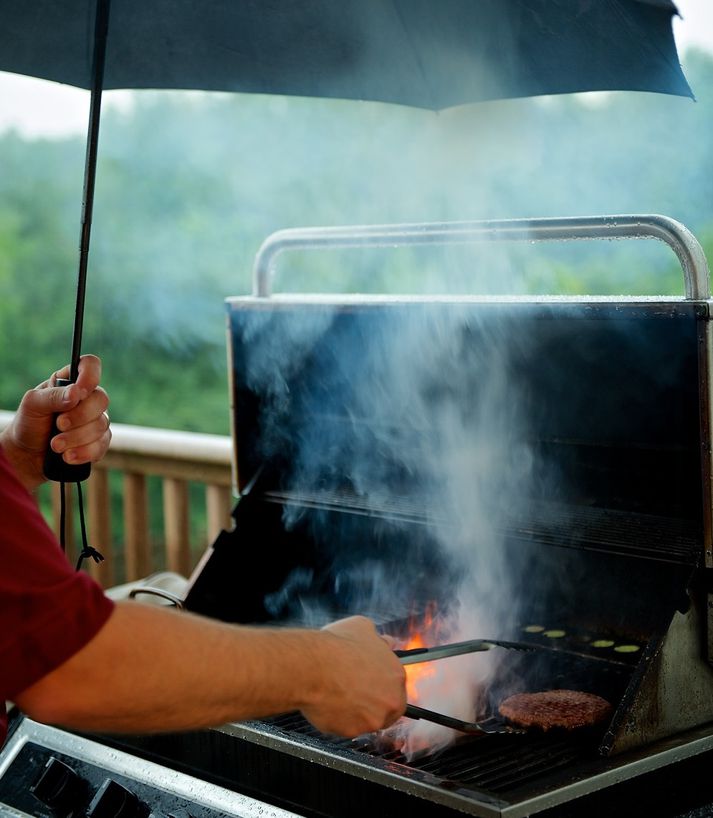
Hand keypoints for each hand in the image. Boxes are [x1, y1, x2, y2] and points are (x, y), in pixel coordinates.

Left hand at [0, 354, 110, 490]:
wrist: (27, 455)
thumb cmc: (29, 423)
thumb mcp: (32, 404)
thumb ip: (53, 396)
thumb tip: (76, 394)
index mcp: (71, 382)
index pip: (91, 365)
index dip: (90, 376)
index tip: (78, 393)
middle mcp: (88, 399)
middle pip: (101, 399)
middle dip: (79, 416)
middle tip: (58, 425)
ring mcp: (97, 420)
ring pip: (101, 425)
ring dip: (76, 438)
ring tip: (55, 445)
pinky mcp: (99, 442)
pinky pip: (102, 445)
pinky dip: (83, 452)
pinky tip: (67, 456)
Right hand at [300, 616, 406, 736]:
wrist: (312, 666)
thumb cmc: (336, 646)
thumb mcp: (363, 627)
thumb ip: (379, 639)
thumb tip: (385, 641)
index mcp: (396, 675)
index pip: (397, 686)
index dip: (381, 683)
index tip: (370, 681)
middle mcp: (390, 701)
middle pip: (387, 708)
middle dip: (372, 701)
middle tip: (354, 690)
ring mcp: (372, 719)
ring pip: (366, 719)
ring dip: (355, 710)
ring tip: (337, 692)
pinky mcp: (351, 732)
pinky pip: (346, 727)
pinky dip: (338, 718)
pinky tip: (328, 701)